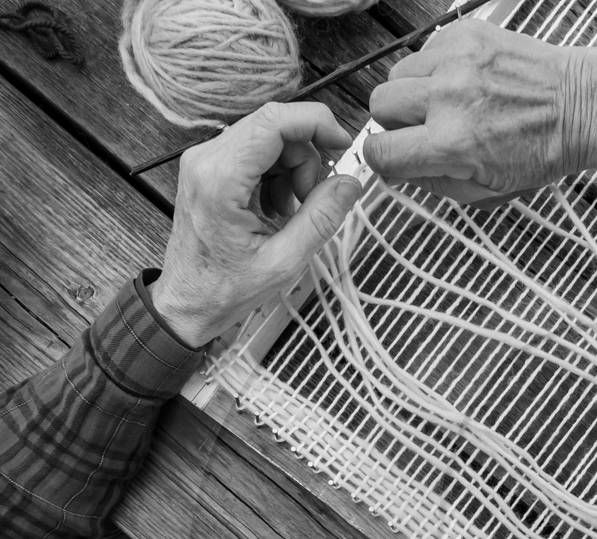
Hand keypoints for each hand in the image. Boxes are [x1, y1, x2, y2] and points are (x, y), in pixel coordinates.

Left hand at [151, 102, 362, 347]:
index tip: (343, 146)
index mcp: (221, 178)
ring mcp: (205, 160)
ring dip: (293, 169)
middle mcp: (206, 158)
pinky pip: (255, 154)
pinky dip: (277, 176)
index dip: (317, 123)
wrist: (188, 303)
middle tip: (317, 198)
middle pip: (274, 127)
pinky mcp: (209, 168)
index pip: (274, 121)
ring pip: (268, 139)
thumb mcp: (286, 261)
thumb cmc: (226, 289)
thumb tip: (351, 182)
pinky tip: (277, 209)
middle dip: (307, 156)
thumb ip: (322, 217)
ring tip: (292, 212)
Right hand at [365, 22, 596, 202]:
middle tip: (421, 131)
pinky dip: (435, 70)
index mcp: (452, 144)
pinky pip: (425, 51)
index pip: (381, 152)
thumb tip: (402, 175)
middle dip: (394, 123)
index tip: (394, 158)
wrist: (580, 106)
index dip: (383, 161)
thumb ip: (438, 186)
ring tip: (443, 106)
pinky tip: (462, 83)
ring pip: (397, 75)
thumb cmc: (543, 150)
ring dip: (411, 94)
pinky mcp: (466, 35)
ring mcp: (456, 61)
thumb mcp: (489, 191)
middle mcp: (449, 98)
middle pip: (379, 105)